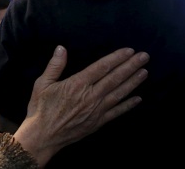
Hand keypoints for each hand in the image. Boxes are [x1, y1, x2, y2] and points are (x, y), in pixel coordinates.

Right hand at [12, 46, 148, 166]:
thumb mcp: (42, 84)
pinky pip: (117, 112)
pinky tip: (138, 99)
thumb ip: (54, 66)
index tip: (129, 50)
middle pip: (115, 78)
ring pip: (119, 93)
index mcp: (77, 84)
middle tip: (144, 56)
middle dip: (131, 66)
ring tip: (144, 72)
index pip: (101, 67)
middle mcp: (91, 96)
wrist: (42, 136)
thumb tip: (61, 48)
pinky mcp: (98, 122)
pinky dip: (128, 105)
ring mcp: (96, 110)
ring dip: (133, 82)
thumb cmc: (40, 108)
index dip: (116, 58)